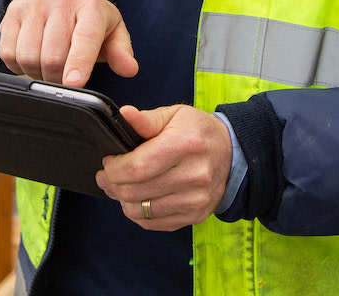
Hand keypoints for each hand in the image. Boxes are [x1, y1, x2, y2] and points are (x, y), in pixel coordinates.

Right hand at [0, 0, 137, 85]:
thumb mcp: (112, 32)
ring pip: (29, 56)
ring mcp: (33, 5)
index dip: (79, 62)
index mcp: (91, 6)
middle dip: (58, 78)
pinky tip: (32, 57)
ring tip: (49, 67)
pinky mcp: (12, 13)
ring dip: (38, 73)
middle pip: (53, 55)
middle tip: (65, 78)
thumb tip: (129, 69)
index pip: (84, 37)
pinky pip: (8, 53)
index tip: (74, 84)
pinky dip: (19, 66)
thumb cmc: (89, 20)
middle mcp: (61, 0)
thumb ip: (121, 52)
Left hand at [97, 105, 230, 230]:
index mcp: (186, 145)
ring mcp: (195, 199)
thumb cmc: (198, 132)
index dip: (114, 168)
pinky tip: (136, 200)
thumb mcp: (175, 115)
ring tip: (119, 188)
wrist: (231, 154)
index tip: (108, 162)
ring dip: (122, 200)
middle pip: (136, 191)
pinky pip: (153, 224)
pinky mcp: (195, 215)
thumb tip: (124, 115)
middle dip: (113, 184)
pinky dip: (138, 214)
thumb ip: (147, 119)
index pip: (138, 167)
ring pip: (141, 211)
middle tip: (106, 176)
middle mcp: (194, 175)